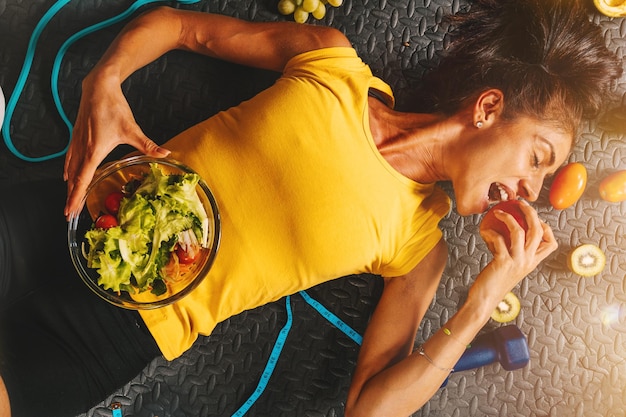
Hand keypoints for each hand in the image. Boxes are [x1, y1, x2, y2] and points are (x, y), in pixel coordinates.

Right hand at [63, 73, 169, 218]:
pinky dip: (68, 170)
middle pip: (73, 179)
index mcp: (93, 151)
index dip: (75, 197)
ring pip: (69, 169)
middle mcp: (81, 148)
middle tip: (68, 213)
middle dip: (70, 197)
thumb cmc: (113, 107)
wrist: (98, 87)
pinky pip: (69, 158)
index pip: (82, 180)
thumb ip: (148, 145)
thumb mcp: (132, 129)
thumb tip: (165, 153)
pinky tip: (68, 174)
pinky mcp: (76, 136)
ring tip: (69, 199)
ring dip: (68, 185)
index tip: (69, 211)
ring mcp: (77, 142)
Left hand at [474, 200, 557, 305]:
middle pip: (537, 230)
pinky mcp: (503, 262)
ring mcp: (517, 261)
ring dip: (508, 218)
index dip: (546, 227)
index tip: (535, 219)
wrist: (485, 300)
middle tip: (520, 203)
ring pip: (520, 231)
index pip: (550, 243)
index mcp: (533, 262)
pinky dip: (491, 233)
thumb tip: (504, 234)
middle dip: (530, 212)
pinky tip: (484, 231)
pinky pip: (499, 239)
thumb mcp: (510, 267)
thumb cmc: (494, 282)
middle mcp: (529, 261)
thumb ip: (512, 254)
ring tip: (499, 212)